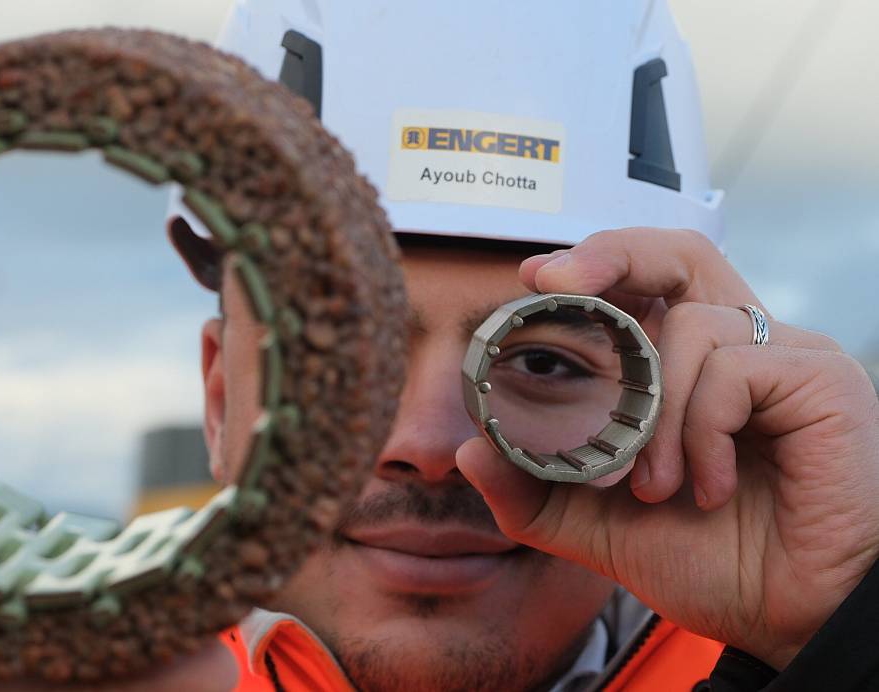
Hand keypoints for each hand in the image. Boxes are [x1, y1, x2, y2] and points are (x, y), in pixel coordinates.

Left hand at [456, 228, 878, 669]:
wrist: (786, 619)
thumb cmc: (710, 562)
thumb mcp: (598, 524)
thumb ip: (534, 490)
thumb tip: (470, 450)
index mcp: (693, 368)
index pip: (648, 283)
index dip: (594, 265)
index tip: (534, 278)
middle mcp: (741, 348)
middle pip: (679, 254)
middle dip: (611, 256)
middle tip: (554, 283)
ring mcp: (787, 357)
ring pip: (690, 328)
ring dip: (652, 414)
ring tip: (654, 486)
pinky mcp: (822, 379)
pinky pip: (733, 370)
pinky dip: (700, 431)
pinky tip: (707, 488)